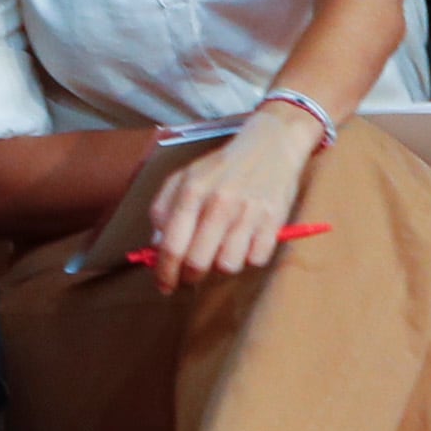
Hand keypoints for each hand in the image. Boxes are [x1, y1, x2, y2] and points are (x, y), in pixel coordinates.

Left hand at [141, 107, 324, 292]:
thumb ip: (163, 208)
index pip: (172, 245)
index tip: (163, 285)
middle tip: (189, 276)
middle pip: (197, 262)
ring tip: (220, 250)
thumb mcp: (183, 177)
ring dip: (220, 265)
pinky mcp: (274, 221)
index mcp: (191, 191)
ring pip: (228, 265)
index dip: (165, 272)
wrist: (270, 145)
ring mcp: (248, 213)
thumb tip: (156, 244)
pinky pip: (256, 260)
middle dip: (189, 276)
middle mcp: (219, 203)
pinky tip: (244, 241)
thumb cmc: (220, 167)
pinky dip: (248, 257)